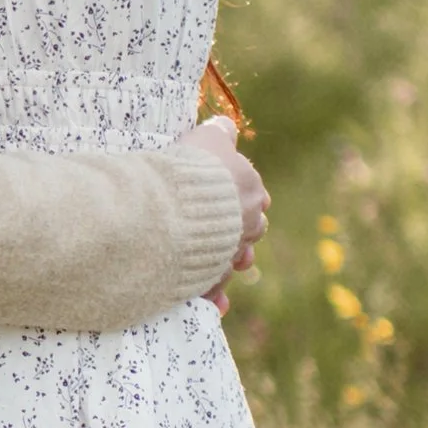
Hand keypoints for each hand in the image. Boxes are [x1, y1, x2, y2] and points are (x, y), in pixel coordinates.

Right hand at [180, 114, 268, 311]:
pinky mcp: (210, 275)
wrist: (172, 205)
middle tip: (224, 232)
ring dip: (229, 262)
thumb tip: (226, 123)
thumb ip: (218, 133)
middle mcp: (247, 222)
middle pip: (252, 229)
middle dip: (240, 232)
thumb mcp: (205, 139)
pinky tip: (217, 304)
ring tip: (221, 264)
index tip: (229, 199)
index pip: (255, 195)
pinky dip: (214, 296)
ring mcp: (230, 250)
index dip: (241, 198)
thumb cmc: (189, 167)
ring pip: (235, 260)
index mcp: (250, 189)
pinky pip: (214, 287)